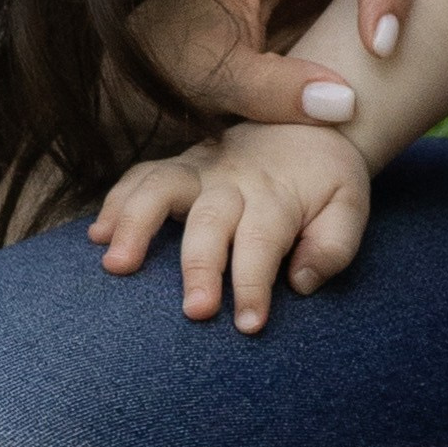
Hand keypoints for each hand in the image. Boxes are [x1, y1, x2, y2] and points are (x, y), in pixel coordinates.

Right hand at [90, 124, 372, 330]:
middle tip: (194, 311)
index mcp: (277, 196)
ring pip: (161, 187)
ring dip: (136, 223)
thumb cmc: (327, 181)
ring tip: (116, 265)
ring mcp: (200, 169)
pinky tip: (96, 237)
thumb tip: (300, 283)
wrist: (311, 121)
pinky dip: (116, 201)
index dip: (255, 285)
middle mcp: (233, 180)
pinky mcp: (178, 166)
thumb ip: (334, 246)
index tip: (249, 325)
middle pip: (210, 222)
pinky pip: (140, 175)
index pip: (264, 243)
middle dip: (200, 266)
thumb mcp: (351, 207)